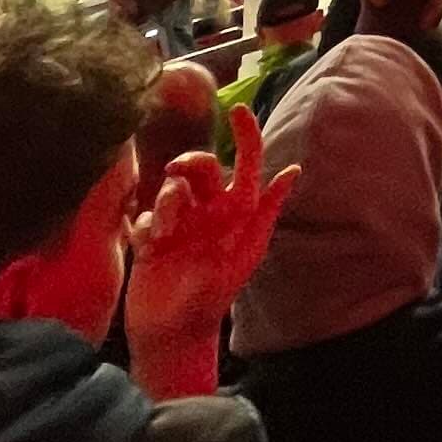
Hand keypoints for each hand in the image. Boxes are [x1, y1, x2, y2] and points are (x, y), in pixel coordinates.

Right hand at [124, 100, 296, 397]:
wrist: (176, 333)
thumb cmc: (216, 294)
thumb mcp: (247, 250)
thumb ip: (266, 208)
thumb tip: (294, 168)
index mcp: (237, 210)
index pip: (247, 162)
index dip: (246, 133)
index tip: (237, 108)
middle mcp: (209, 211)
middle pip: (201, 165)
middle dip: (189, 161)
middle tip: (175, 170)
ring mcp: (180, 223)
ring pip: (172, 186)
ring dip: (167, 201)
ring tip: (165, 231)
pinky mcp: (152, 237)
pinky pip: (147, 214)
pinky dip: (147, 224)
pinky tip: (147, 246)